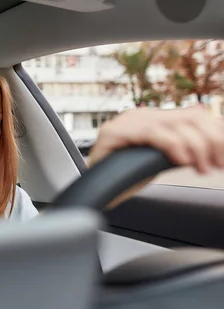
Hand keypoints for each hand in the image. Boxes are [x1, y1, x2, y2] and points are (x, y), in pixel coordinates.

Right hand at [88, 105, 223, 207]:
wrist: (97, 193)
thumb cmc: (125, 179)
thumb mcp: (162, 161)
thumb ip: (184, 149)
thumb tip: (215, 146)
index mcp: (153, 119)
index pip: (195, 115)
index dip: (216, 133)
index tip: (223, 157)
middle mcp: (142, 116)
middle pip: (191, 117)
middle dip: (212, 142)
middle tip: (218, 165)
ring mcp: (126, 122)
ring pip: (174, 125)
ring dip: (196, 147)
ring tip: (201, 168)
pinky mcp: (114, 133)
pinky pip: (151, 133)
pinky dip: (172, 146)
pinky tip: (182, 161)